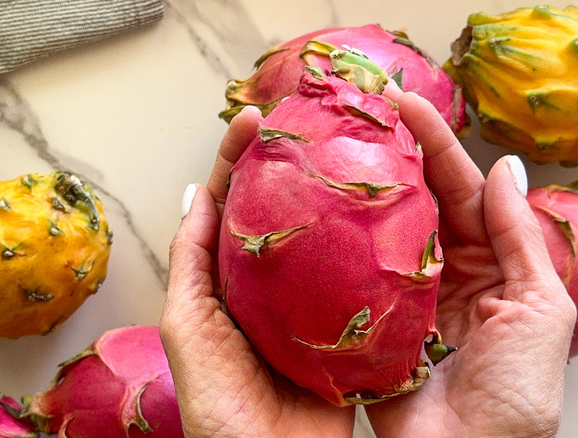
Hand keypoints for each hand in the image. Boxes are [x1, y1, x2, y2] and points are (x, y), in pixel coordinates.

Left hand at [159, 107, 355, 437]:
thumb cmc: (217, 403)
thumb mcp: (187, 324)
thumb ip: (191, 260)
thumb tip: (195, 194)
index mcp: (232, 278)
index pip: (235, 205)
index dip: (242, 159)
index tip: (258, 117)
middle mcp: (274, 283)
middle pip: (287, 212)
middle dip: (299, 165)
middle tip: (317, 121)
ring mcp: (314, 302)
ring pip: (329, 238)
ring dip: (341, 197)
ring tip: (357, 150)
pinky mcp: (350, 327)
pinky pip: (364, 278)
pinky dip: (375, 245)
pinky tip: (390, 214)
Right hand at [362, 89, 576, 436]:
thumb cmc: (515, 395)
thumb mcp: (540, 309)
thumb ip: (519, 238)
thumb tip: (504, 169)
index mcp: (491, 264)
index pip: (460, 189)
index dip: (436, 143)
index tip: (405, 102)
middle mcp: (443, 271)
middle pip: (416, 200)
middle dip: (392, 153)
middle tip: (359, 112)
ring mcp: (401, 294)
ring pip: (379, 231)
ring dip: (359, 191)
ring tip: (330, 147)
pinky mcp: (367, 321)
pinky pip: (349, 273)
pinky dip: (333, 243)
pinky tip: (313, 214)